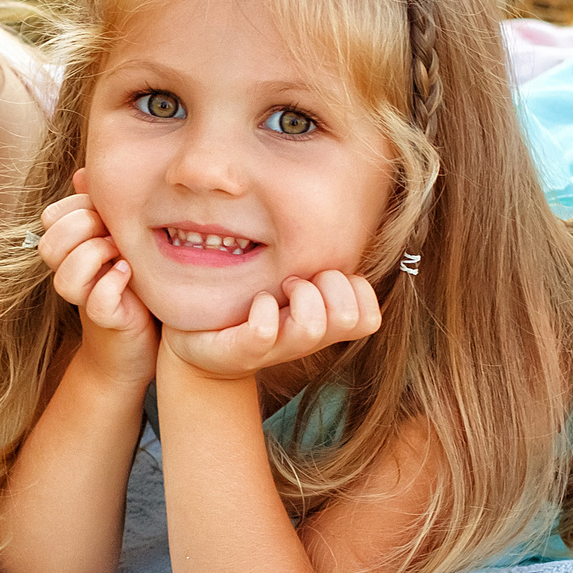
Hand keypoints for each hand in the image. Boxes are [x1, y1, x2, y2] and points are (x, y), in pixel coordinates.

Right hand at [36, 184, 156, 385]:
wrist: (136, 347)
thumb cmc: (133, 286)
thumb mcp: (120, 238)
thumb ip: (102, 209)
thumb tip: (82, 175)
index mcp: (72, 249)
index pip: (53, 216)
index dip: (79, 208)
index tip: (110, 215)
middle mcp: (73, 273)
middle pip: (50, 242)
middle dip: (83, 227)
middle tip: (113, 233)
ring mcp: (86, 299)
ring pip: (64, 276)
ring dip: (94, 257)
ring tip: (122, 257)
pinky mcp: (107, 321)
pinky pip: (97, 301)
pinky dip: (112, 285)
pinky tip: (129, 276)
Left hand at [162, 271, 381, 381]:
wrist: (203, 343)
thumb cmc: (251, 305)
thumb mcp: (292, 283)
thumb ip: (316, 262)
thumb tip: (336, 220)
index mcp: (323, 322)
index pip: (369, 316)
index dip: (356, 291)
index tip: (323, 275)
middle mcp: (306, 339)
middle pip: (351, 319)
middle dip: (331, 286)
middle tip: (297, 279)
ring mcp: (276, 349)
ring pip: (313, 327)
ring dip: (300, 296)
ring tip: (280, 287)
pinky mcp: (242, 351)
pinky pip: (264, 331)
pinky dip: (263, 311)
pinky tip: (256, 301)